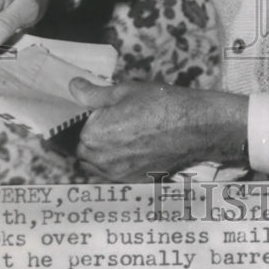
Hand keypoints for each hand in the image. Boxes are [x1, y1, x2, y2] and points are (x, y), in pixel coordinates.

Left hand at [69, 78, 248, 181]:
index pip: (76, 131)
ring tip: (124, 135)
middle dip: (93, 138)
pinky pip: (115, 175)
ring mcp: (118, 174)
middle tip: (115, 122)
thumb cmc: (161, 103)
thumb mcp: (124, 90)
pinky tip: (135, 148)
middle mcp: (102, 160)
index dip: (89, 119)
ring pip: (97, 166)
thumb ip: (93, 93)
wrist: (196, 127)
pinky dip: (118, 164)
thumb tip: (73, 87)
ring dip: (102, 153)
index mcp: (94, 135)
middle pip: (84, 151)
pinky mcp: (134, 181)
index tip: (102, 111)